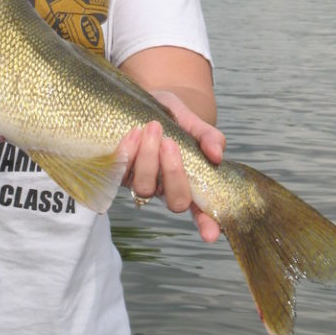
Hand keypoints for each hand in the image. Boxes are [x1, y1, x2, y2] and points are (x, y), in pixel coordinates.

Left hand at [119, 93, 225, 242]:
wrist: (143, 100)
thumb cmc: (172, 115)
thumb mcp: (193, 120)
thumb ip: (208, 136)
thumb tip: (217, 155)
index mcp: (190, 182)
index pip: (202, 212)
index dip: (207, 224)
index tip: (210, 234)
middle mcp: (166, 188)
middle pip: (174, 202)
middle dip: (173, 173)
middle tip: (170, 142)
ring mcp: (141, 182)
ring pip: (145, 187)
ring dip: (148, 158)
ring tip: (152, 127)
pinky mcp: (118, 172)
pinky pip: (121, 171)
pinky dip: (128, 151)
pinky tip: (134, 132)